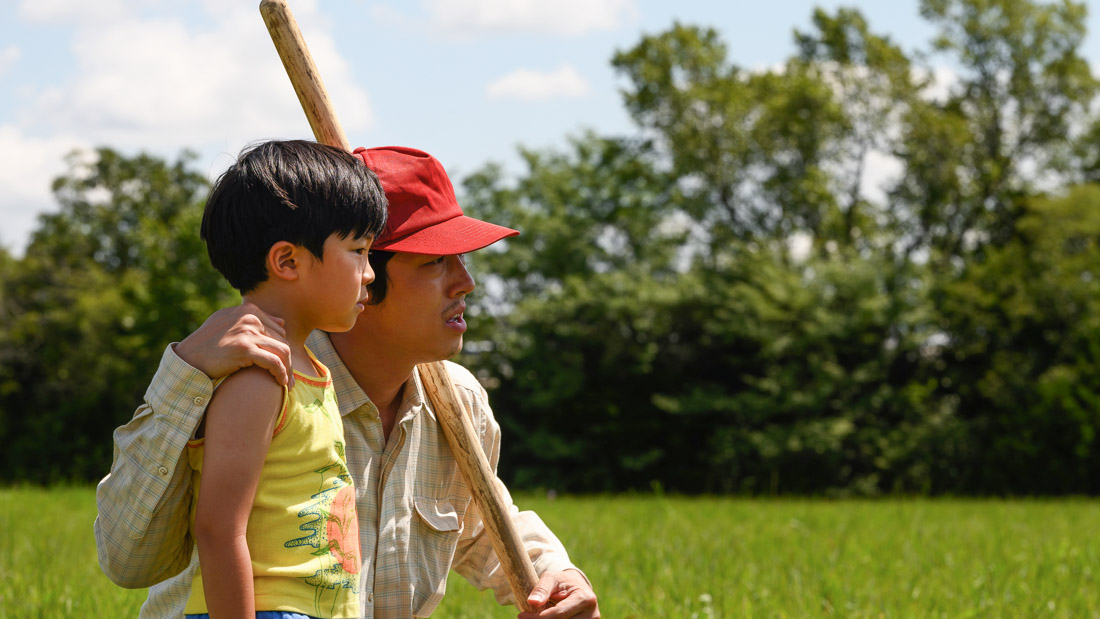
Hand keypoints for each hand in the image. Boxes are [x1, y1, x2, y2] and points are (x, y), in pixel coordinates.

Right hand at [174, 303, 292, 384]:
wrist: (188, 358)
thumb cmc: (207, 343)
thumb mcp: (228, 323)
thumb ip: (252, 320)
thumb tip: (281, 322)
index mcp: (248, 310)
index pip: (279, 330)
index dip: (284, 349)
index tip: (286, 365)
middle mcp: (250, 318)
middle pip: (283, 341)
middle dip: (289, 361)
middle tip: (290, 379)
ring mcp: (247, 332)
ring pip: (283, 351)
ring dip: (288, 369)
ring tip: (287, 383)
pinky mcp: (244, 349)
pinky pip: (273, 362)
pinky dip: (281, 373)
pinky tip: (281, 383)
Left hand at [518, 569, 598, 618]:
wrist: (577, 587)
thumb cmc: (562, 582)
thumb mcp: (551, 578)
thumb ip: (542, 588)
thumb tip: (532, 602)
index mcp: (585, 598)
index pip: (559, 613)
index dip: (538, 617)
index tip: (521, 615)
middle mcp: (592, 614)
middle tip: (527, 617)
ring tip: (538, 616)